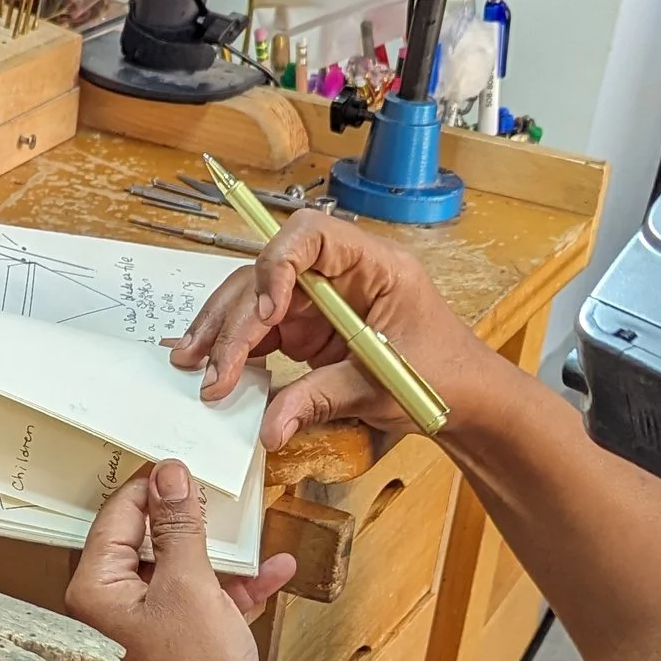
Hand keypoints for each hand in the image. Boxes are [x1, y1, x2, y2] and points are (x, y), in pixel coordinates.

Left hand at [66, 462, 292, 660]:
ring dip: (220, 552)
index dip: (152, 486)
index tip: (184, 463)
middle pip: (147, 541)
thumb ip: (178, 526)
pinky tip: (274, 570)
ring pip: (180, 570)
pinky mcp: (176, 645)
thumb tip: (170, 475)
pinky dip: (234, 587)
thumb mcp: (189, 585)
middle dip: (189, 517)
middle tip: (218, 487)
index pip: (117, 515)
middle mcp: (112, 606)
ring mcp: (145, 627)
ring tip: (252, 522)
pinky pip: (202, 601)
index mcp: (96, 588)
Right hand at [172, 214, 500, 452]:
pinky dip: (235, 350)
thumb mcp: (382, 387)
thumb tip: (270, 425)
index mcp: (373, 265)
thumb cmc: (444, 376)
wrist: (466, 399)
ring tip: (193, 364)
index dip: (278, 264)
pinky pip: (262, 331)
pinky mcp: (308, 328)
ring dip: (222, 331)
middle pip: (270, 273)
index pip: (312, 235)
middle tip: (212, 367)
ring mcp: (320, 300)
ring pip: (256, 299)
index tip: (266, 312)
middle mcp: (339, 274)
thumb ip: (320, 399)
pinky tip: (210, 368)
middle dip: (235, 318)